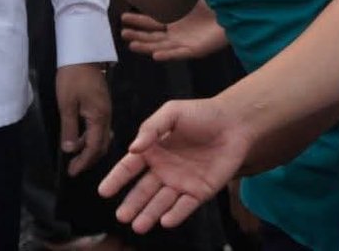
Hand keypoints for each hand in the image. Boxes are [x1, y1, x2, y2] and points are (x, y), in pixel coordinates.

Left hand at [55, 62, 112, 175]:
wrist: (83, 52)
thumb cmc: (72, 77)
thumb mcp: (67, 104)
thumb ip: (69, 128)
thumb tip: (69, 150)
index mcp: (99, 117)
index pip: (94, 148)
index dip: (83, 162)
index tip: (72, 172)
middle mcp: (107, 116)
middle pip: (101, 145)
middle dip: (88, 158)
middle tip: (74, 167)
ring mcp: (106, 110)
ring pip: (101, 136)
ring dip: (89, 147)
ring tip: (74, 153)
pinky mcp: (102, 104)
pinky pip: (99, 127)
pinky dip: (90, 136)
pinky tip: (79, 136)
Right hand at [98, 96, 248, 232]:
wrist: (234, 123)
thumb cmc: (201, 114)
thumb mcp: (172, 113)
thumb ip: (151, 128)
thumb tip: (132, 148)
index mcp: (153, 150)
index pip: (129, 168)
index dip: (116, 179)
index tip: (103, 192)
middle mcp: (164, 169)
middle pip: (143, 191)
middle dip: (132, 204)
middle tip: (121, 217)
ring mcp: (182, 182)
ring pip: (161, 202)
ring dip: (150, 214)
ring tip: (138, 226)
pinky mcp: (201, 191)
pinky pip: (185, 206)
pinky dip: (176, 215)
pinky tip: (166, 221)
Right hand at [121, 0, 228, 62]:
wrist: (236, 13)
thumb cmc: (216, 3)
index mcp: (176, 19)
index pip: (152, 21)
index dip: (138, 20)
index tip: (123, 18)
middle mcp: (178, 32)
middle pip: (152, 36)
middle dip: (137, 35)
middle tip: (123, 33)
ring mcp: (185, 42)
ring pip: (161, 46)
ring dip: (146, 46)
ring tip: (132, 45)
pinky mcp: (196, 50)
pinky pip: (178, 54)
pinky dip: (167, 55)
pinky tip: (155, 55)